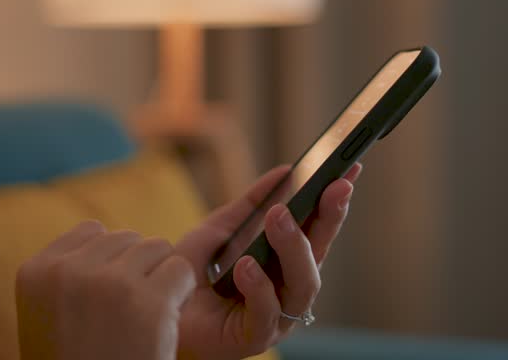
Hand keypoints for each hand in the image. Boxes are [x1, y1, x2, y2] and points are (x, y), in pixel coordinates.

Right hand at [15, 221, 195, 359]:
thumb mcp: (48, 317)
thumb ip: (68, 274)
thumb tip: (111, 235)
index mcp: (36, 271)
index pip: (92, 231)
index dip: (110, 261)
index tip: (108, 299)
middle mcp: (69, 271)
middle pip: (127, 237)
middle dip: (137, 269)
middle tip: (129, 314)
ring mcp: (109, 284)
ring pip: (157, 247)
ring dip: (161, 278)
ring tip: (145, 319)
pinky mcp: (150, 303)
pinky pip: (181, 270)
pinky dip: (181, 294)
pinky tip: (165, 324)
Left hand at [175, 163, 362, 358]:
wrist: (158, 309)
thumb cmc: (193, 273)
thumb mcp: (221, 228)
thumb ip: (251, 203)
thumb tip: (286, 171)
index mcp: (286, 263)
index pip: (318, 230)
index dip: (335, 202)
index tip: (349, 171)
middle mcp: (288, 289)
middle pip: (318, 254)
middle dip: (329, 218)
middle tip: (331, 187)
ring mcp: (277, 315)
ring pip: (302, 284)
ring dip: (293, 246)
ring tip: (279, 216)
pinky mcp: (254, 336)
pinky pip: (266, 312)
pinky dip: (259, 286)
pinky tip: (246, 264)